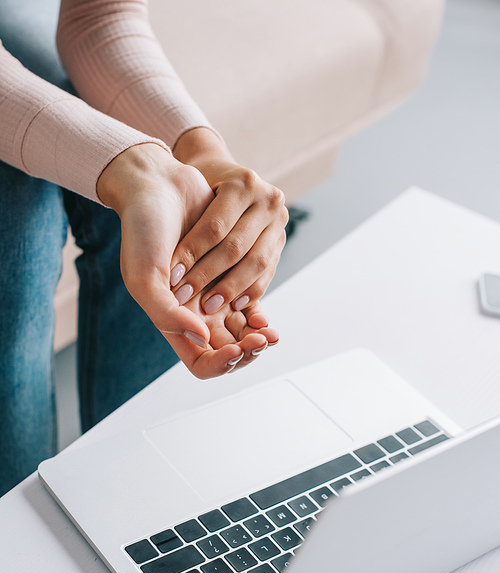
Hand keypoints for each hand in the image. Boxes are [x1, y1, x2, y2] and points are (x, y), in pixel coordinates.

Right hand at [97, 142, 277, 377]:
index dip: (221, 364)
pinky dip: (257, 311)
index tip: (237, 350)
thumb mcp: (145, 276)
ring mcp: (211, 294)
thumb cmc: (142, 230)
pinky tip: (264, 313)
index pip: (202, 364)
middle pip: (227, 352)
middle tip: (262, 340)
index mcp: (171, 321)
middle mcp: (192, 313)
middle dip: (247, 351)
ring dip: (254, 334)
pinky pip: (248, 301)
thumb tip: (203, 339)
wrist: (157, 185)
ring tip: (267, 330)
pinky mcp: (228, 272)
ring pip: (240, 330)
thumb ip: (167, 315)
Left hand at [171, 128, 287, 314]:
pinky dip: (251, 290)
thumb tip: (165, 263)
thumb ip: (186, 218)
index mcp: (243, 184)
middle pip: (236, 247)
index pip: (215, 227)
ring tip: (208, 305)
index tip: (171, 276)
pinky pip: (268, 271)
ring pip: (256, 262)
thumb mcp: (192, 191)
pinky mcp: (282, 240)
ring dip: (231, 288)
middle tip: (184, 296)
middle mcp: (267, 200)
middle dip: (208, 276)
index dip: (192, 254)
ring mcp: (279, 221)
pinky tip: (233, 305)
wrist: (229, 180)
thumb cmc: (203, 188)